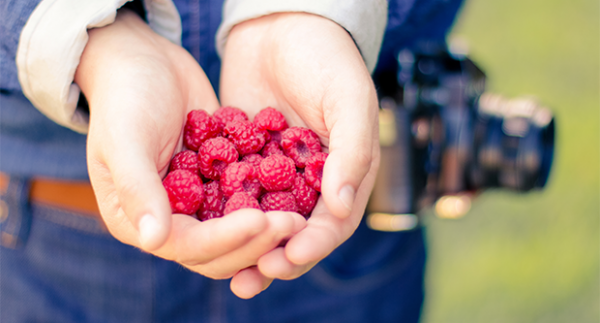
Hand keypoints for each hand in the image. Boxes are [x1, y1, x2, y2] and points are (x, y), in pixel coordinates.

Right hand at [75, 9, 305, 297]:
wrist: (146, 61)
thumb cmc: (126, 97)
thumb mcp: (125, 139)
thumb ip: (137, 188)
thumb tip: (154, 239)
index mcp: (138, 221)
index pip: (188, 246)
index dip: (225, 239)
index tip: (260, 221)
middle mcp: (171, 220)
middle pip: (219, 251)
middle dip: (256, 241)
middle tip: (294, 223)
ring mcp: (197, 203)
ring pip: (238, 231)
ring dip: (268, 230)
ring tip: (302, 217)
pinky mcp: (220, 183)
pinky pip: (249, 200)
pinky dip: (271, 201)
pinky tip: (302, 194)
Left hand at [220, 13, 379, 290]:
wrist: (282, 25)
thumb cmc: (326, 59)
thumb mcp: (349, 100)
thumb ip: (352, 152)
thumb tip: (341, 207)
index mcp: (343, 172)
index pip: (333, 221)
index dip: (313, 244)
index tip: (290, 256)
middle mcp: (310, 180)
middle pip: (295, 231)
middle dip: (276, 256)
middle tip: (253, 276)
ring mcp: (275, 173)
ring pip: (261, 220)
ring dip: (246, 247)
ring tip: (228, 273)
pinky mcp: (243, 160)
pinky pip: (233, 193)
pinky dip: (221, 213)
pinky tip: (201, 228)